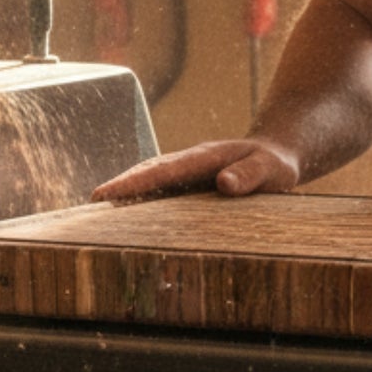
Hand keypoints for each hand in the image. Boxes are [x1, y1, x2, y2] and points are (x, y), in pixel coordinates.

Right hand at [92, 137, 299, 201]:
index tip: (109, 192)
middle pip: (150, 171)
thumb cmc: (275, 165)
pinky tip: (128, 217)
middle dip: (122, 185)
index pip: (166, 170)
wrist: (279, 154)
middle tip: (92, 204)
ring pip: (152, 178)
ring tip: (98, 212)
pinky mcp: (190, 182)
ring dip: (127, 190)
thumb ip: (251, 175)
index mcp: (207, 157)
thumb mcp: (272, 170)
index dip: (137, 181)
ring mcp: (189, 171)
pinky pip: (161, 189)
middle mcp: (192, 162)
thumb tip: (224, 183)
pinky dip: (141, 197)